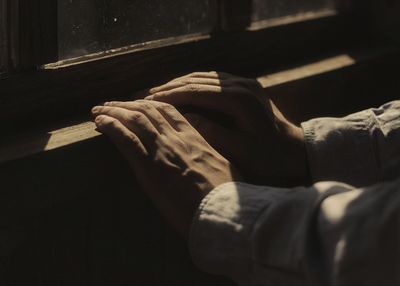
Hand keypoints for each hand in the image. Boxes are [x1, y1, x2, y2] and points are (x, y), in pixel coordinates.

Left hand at [92, 100, 240, 237]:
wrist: (223, 211)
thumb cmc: (227, 196)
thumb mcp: (224, 167)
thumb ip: (209, 157)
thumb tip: (205, 159)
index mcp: (195, 138)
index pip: (169, 111)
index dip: (150, 104)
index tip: (138, 104)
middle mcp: (177, 139)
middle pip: (148, 111)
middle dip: (128, 104)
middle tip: (112, 103)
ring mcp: (163, 151)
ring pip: (135, 120)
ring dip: (114, 111)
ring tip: (98, 109)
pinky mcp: (149, 168)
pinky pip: (126, 140)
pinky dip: (111, 127)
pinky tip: (99, 122)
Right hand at [144, 72, 307, 185]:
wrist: (296, 152)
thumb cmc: (270, 158)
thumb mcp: (241, 151)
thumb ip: (212, 133)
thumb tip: (185, 117)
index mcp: (239, 100)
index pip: (196, 91)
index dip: (170, 95)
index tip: (148, 100)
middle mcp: (242, 85)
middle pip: (198, 80)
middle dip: (171, 87)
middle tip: (146, 94)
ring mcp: (245, 84)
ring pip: (204, 77)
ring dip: (180, 83)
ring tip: (158, 92)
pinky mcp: (246, 87)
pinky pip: (213, 80)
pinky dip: (194, 84)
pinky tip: (181, 91)